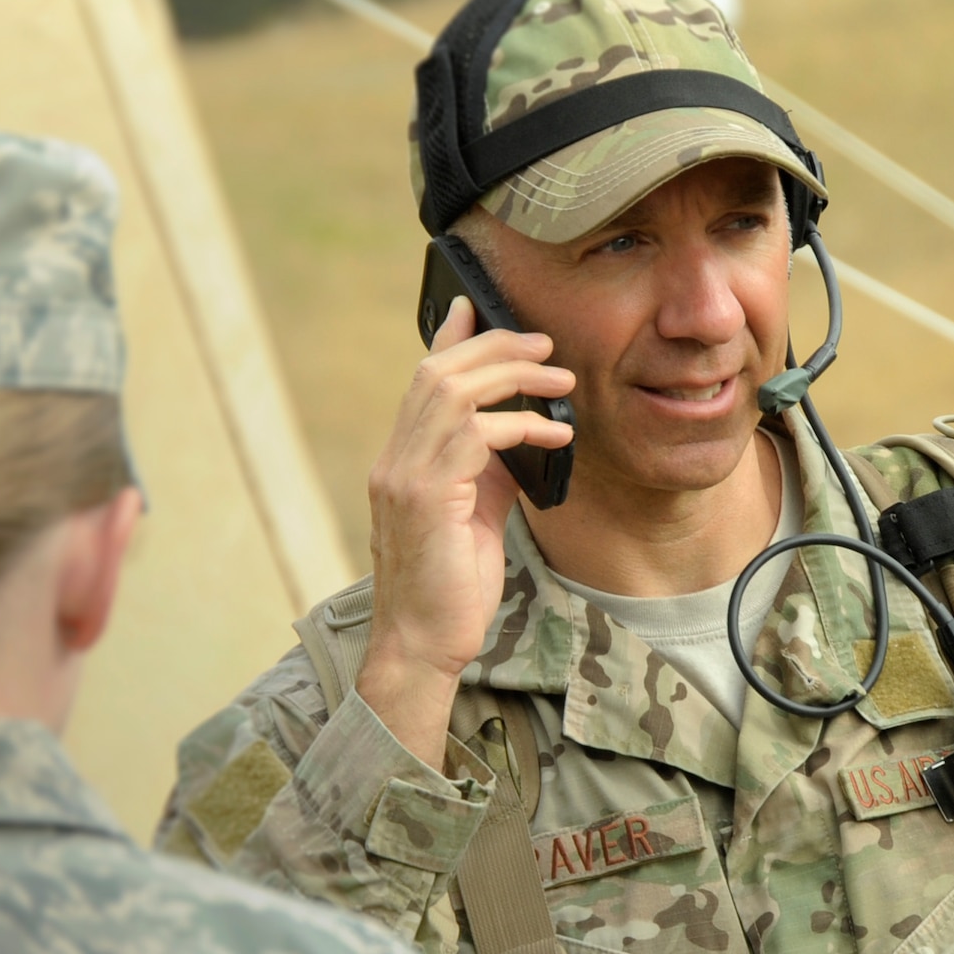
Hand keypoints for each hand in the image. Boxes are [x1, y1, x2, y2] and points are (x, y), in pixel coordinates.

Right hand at [356, 296, 574, 768]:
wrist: (423, 644)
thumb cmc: (451, 588)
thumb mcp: (474, 515)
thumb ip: (486, 471)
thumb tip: (521, 433)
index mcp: (403, 461)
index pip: (423, 380)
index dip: (451, 338)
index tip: (480, 309)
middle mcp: (394, 460)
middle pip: (437, 372)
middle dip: (494, 347)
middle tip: (545, 344)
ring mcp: (402, 476)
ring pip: (451, 392)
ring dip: (512, 376)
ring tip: (558, 378)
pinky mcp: (423, 497)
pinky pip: (473, 435)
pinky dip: (518, 424)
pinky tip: (553, 433)